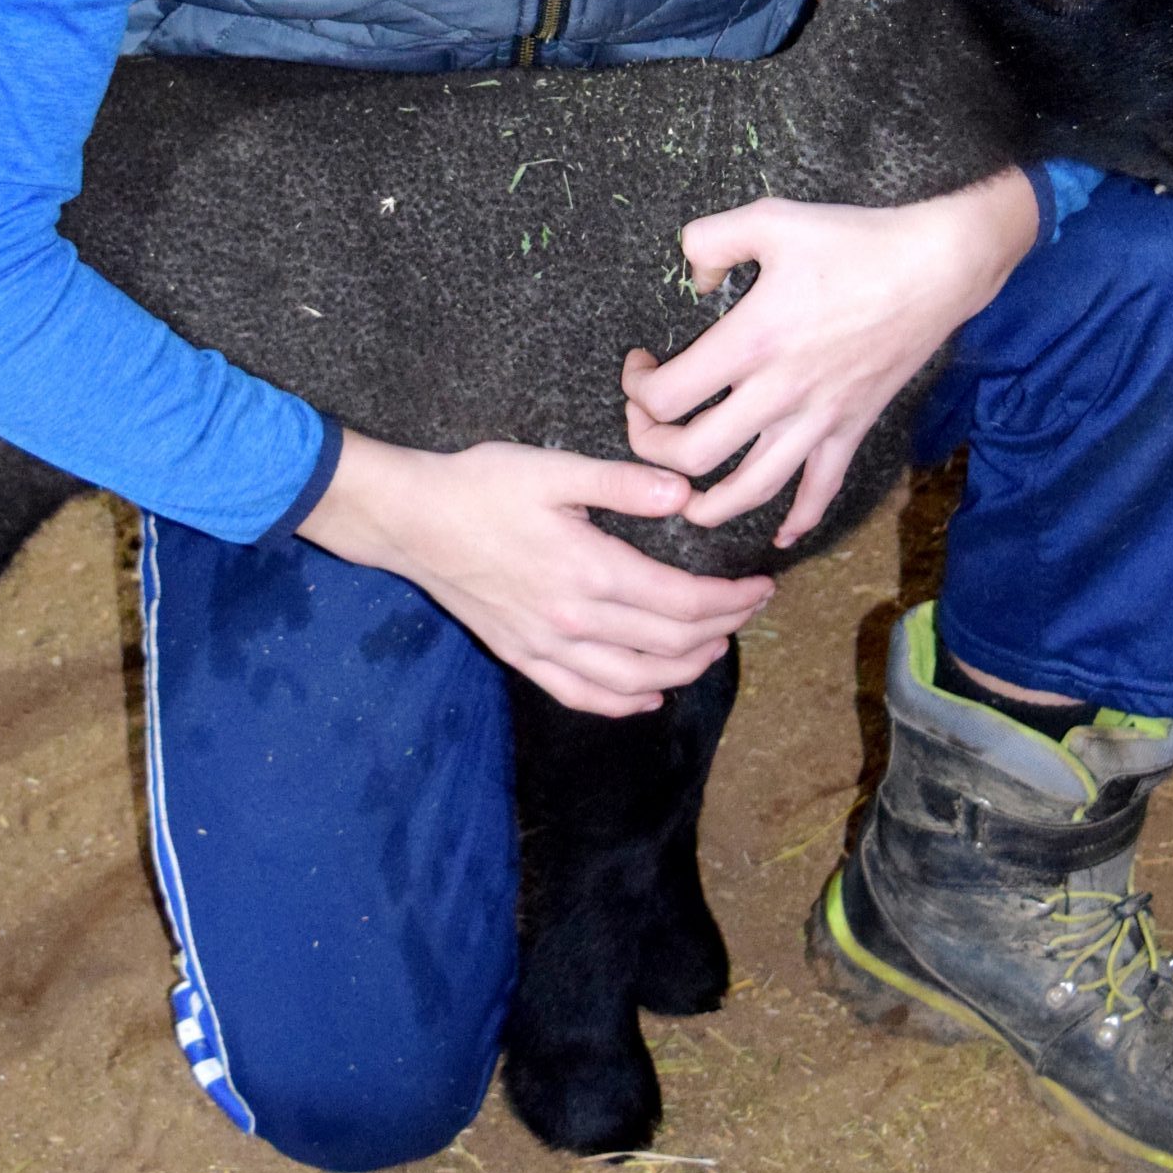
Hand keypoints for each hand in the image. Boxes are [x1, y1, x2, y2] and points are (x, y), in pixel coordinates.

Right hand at [298, 429, 773, 718]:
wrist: (411, 520)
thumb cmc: (481, 485)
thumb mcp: (554, 469)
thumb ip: (622, 484)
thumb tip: (684, 492)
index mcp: (590, 570)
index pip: (682, 602)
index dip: (731, 601)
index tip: (761, 588)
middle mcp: (574, 620)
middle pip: (668, 646)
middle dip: (721, 632)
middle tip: (748, 611)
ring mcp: (545, 646)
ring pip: (633, 680)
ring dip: (683, 671)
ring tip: (713, 650)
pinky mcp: (520, 655)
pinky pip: (581, 695)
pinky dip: (622, 704)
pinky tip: (647, 696)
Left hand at [621, 171, 1040, 548]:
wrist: (936, 268)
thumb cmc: (853, 241)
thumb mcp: (770, 218)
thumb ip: (711, 239)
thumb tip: (695, 277)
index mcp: (752, 341)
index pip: (668, 397)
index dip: (636, 390)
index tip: (640, 367)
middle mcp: (779, 392)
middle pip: (694, 454)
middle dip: (653, 448)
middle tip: (648, 424)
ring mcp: (818, 418)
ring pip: (752, 488)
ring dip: (709, 504)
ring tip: (684, 500)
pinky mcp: (852, 428)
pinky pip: (823, 490)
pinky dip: (800, 520)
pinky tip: (782, 536)